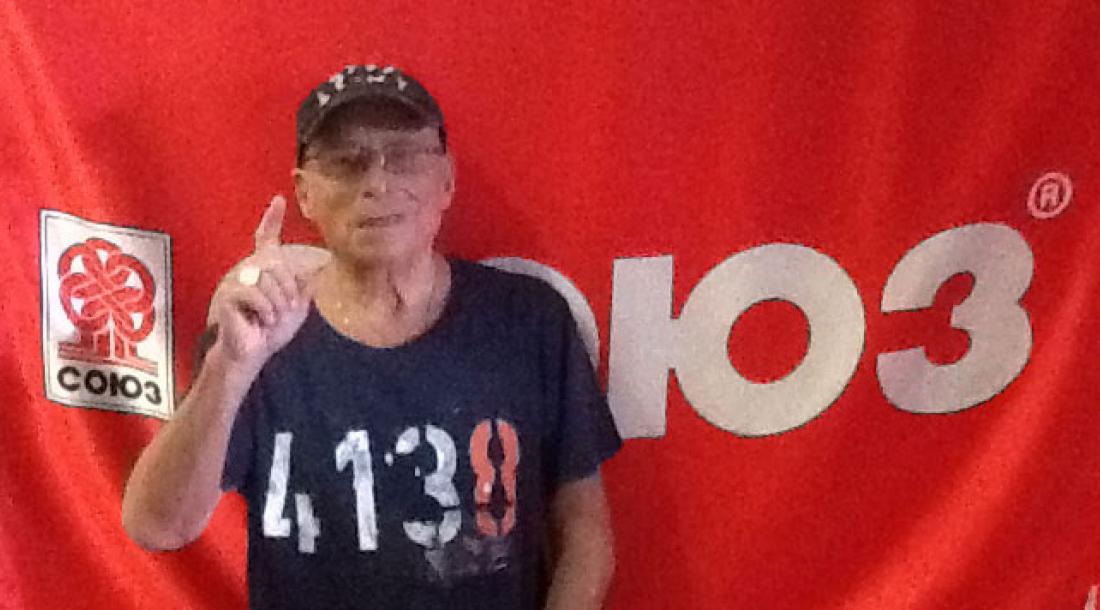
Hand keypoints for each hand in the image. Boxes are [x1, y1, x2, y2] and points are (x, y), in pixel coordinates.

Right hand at [208, 195, 328, 373]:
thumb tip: (325, 262)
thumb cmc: (273, 329)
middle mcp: (248, 269)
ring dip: (278, 303)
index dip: (272, 218)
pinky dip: (266, 310)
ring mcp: (235, 281)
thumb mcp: (297, 304)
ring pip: (267, 279)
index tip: (279, 199)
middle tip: (286, 310)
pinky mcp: (228, 296)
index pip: (267, 237)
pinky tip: (263, 320)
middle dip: (288, 290)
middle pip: (276, 265)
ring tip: (273, 318)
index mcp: (264, 268)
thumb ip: (306, 283)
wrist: (256, 351)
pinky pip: (255, 293)